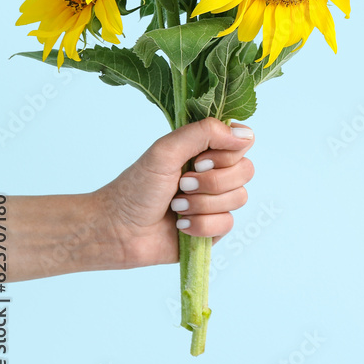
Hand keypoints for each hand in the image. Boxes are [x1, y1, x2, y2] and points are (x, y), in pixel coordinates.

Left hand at [95, 118, 255, 268]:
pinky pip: (228, 224)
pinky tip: (181, 226)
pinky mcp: (215, 228)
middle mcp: (215, 173)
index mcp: (206, 150)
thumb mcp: (166, 151)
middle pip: (246, 171)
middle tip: (181, 185)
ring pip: (238, 198)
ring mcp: (217, 202)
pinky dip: (201, 225)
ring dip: (202, 204)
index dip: (227, 153)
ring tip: (176, 208)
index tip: (199, 160)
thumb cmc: (136, 188)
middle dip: (211, 182)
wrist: (117, 230)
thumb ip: (204, 133)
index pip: (243, 142)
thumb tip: (244, 134)